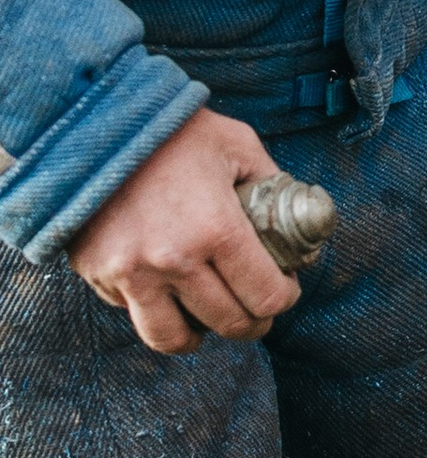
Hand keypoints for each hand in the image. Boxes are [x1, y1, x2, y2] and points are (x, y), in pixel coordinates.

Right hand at [71, 109, 299, 352]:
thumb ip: (272, 182)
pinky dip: (153, 307)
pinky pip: (131, 310)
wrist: (95, 120)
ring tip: (207, 322)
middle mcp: (173, 259)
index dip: (284, 299)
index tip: (286, 290)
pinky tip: (164, 285)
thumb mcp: (238, 144)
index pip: (266, 296)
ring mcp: (130, 272)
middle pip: (228, 323)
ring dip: (198, 335)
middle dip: (252, 323)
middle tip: (256, 313)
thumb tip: (300, 220)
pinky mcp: (98, 273)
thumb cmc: (174, 129)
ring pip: (172, 338)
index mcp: (217, 228)